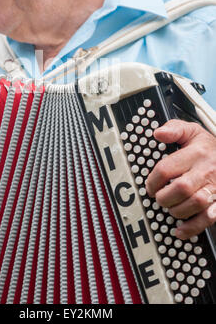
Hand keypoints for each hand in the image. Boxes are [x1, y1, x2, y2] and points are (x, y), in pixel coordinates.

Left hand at [146, 119, 215, 239]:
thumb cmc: (208, 146)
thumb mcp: (192, 131)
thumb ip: (174, 129)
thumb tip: (158, 133)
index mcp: (196, 153)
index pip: (167, 168)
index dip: (152, 180)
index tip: (150, 185)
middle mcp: (206, 171)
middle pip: (180, 188)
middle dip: (164, 196)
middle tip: (158, 197)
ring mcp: (214, 188)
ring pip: (194, 204)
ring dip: (176, 210)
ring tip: (169, 207)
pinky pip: (208, 218)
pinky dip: (192, 227)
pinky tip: (180, 230)